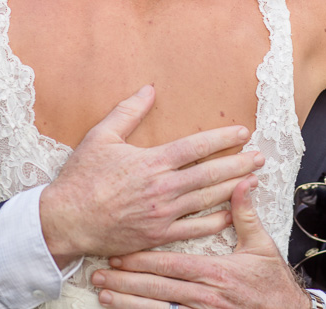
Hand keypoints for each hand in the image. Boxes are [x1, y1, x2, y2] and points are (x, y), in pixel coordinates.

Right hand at [40, 85, 264, 267]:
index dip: (222, 139)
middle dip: (239, 163)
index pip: (196, 147)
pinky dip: (216, 221)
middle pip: (210, 173)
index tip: (242, 133)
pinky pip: (195, 229)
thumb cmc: (81, 178)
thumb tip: (149, 89)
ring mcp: (162, 214)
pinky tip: (231, 213)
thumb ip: (127, 112)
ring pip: (207, 199)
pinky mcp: (158, 235)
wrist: (66, 220)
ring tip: (254, 179)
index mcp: (150, 162)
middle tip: (260, 157)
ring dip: (234, 188)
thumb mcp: (100, 137)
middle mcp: (161, 188)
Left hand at [92, 178, 309, 308]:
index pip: (170, 264)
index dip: (142, 259)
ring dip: (127, 302)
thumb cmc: (272, 283)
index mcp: (215, 272)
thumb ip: (245, 215)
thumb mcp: (261, 247)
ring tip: (103, 292)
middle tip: (99, 271)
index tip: (119, 252)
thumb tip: (242, 180)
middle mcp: (204, 297)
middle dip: (126, 280)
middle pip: (155, 288)